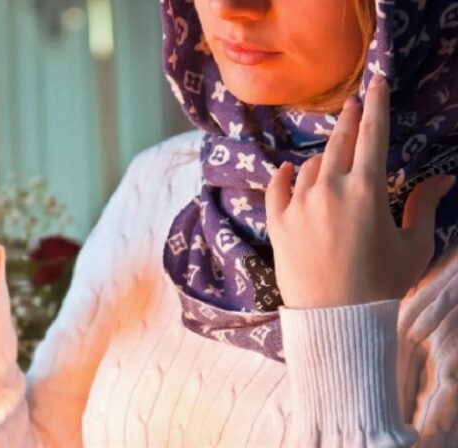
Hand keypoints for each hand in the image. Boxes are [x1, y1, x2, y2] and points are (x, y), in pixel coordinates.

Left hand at [265, 74, 454, 308]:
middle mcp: (328, 188)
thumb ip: (423, 206)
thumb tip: (443, 179)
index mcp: (366, 189)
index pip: (373, 134)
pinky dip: (284, 176)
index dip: (377, 105)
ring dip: (324, 159)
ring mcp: (298, 204)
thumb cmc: (381, 284)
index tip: (377, 82)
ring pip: (310, 166)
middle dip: (349, 120)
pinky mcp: (277, 222)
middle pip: (339, 142)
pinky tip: (288, 170)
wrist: (334, 319)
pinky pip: (278, 188)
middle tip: (354, 104)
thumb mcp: (412, 246)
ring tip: (333, 160)